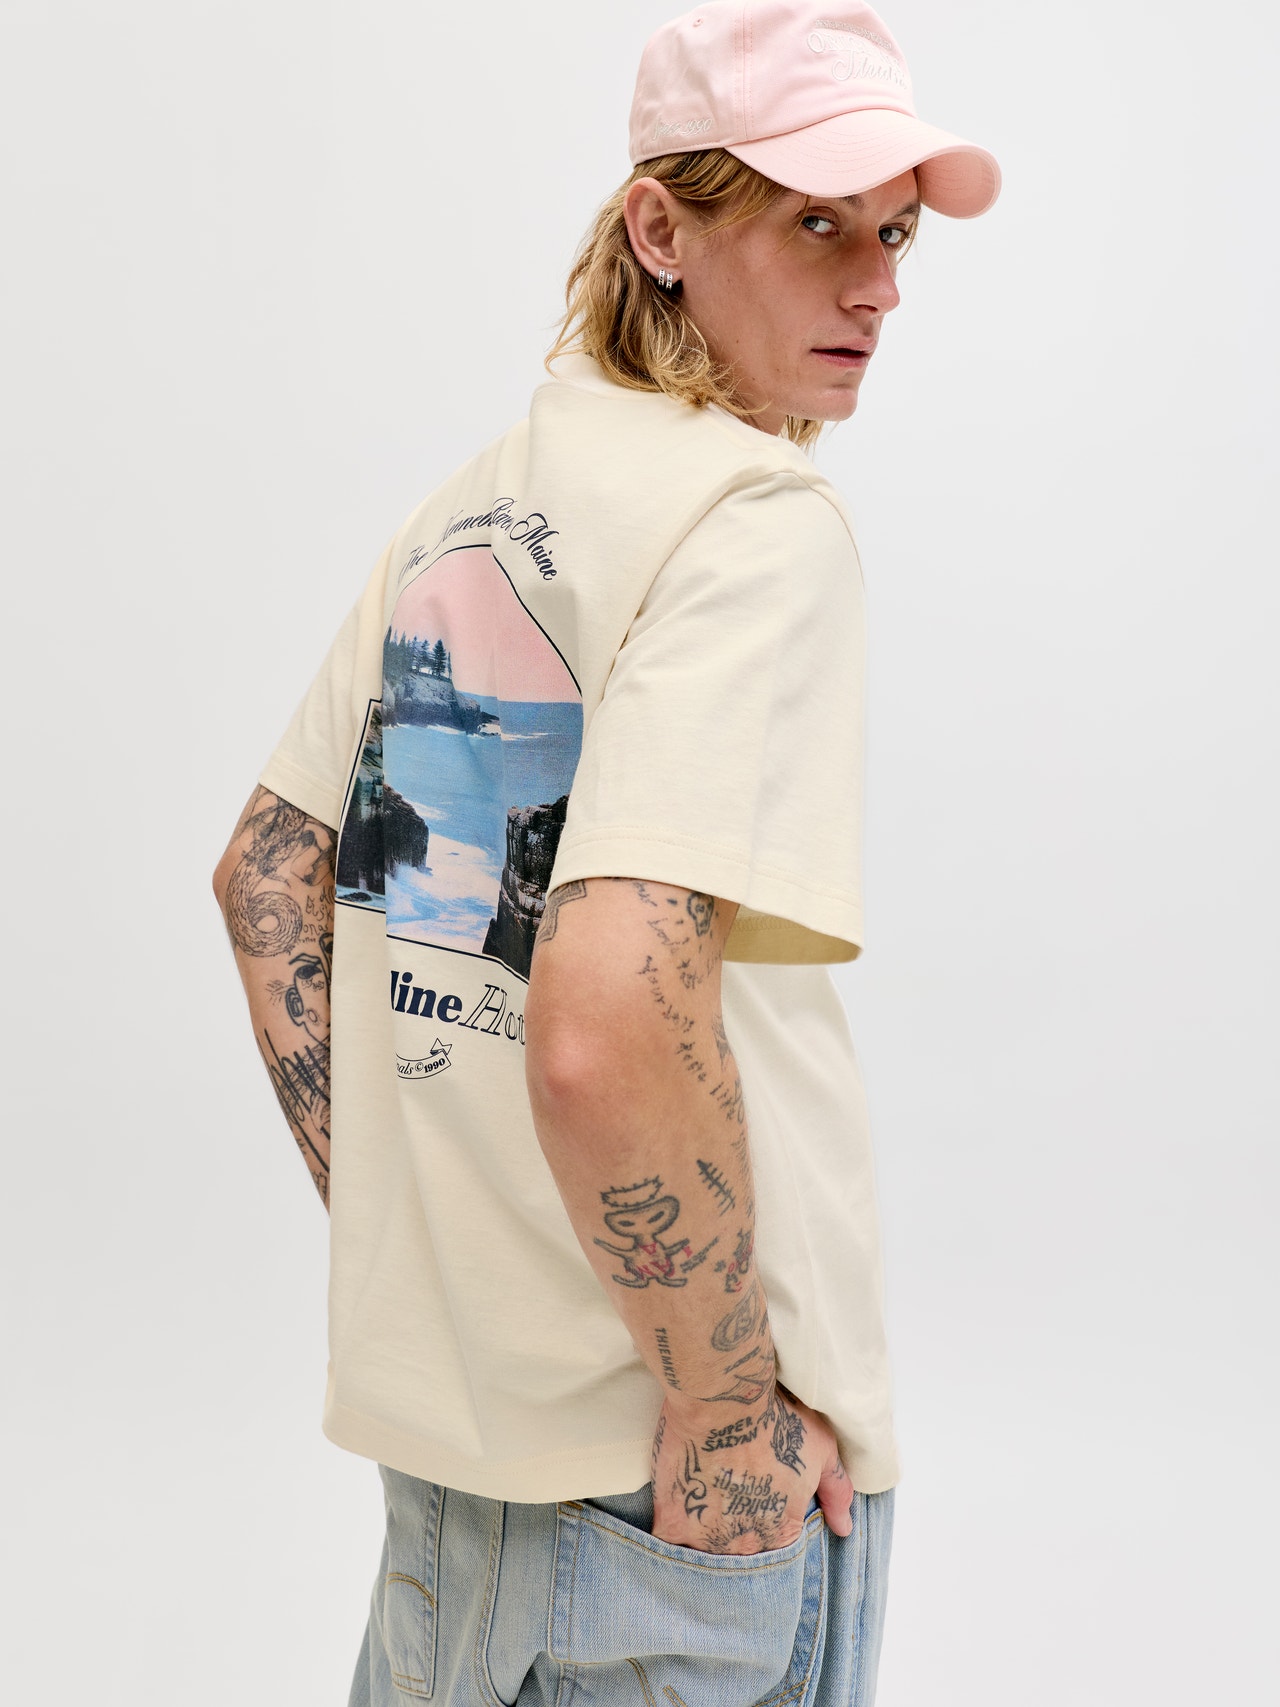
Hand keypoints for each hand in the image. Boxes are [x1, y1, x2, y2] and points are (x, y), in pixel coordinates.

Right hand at [650, 1383, 853, 1554]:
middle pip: (739, 1559)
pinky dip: (670, 1540)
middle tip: (724, 1511)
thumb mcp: (820, 1449)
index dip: (765, 1535)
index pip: (777, 1554)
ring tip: (699, 1515)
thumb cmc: (774, 1419)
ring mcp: (706, 1539)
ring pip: (703, 1559)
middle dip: (733, 1542)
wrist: (723, 1399)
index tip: (753, 1515)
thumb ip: (836, 1492)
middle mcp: (746, 1545)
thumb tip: (845, 1528)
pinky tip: (671, 1522)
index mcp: (782, 1532)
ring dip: (702, 1544)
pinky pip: (668, 1548)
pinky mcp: (672, 1523)